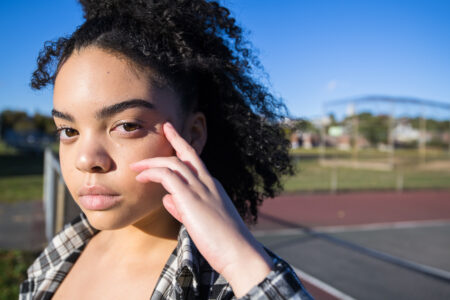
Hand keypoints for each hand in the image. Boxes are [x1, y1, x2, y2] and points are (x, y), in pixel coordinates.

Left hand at [130, 122, 272, 296]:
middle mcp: (208, 183)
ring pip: (173, 163)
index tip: (173, 136)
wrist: (239, 253)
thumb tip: (167, 199)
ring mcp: (201, 189)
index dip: (184, 148)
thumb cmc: (223, 242)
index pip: (196, 162)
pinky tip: (141, 178)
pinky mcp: (191, 198)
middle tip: (164, 127)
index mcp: (213, 187)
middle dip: (174, 138)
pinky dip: (153, 173)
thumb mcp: (201, 222)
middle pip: (188, 154)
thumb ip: (183, 208)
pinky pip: (167, 176)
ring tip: (136, 168)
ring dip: (152, 162)